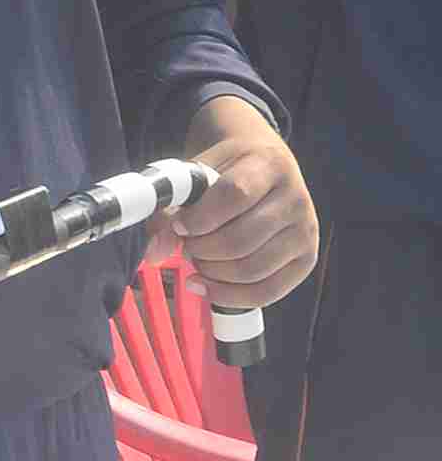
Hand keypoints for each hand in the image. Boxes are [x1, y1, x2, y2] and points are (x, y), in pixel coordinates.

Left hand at [173, 102, 318, 308]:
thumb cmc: (225, 170)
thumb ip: (169, 209)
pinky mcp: (306, 259)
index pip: (234, 195)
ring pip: (253, 269)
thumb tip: (154, 254)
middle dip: (202, 250)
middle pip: (242, 240)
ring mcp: (305, 231)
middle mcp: (295, 198)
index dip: (200, 218)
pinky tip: (206, 285)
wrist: (261, 164)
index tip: (180, 224)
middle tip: (187, 245)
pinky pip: (269, 291)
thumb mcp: (195, 175)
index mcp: (269, 165)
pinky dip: (231, 295)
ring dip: (213, 272)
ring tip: (197, 260)